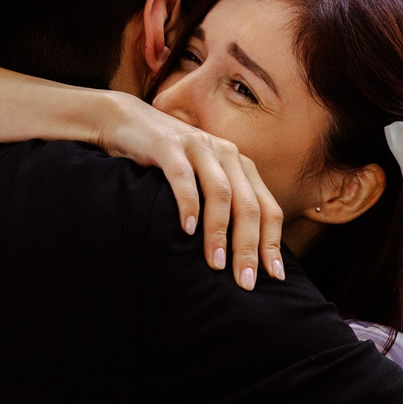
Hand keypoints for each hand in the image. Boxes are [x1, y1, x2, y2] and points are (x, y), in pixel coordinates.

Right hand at [92, 94, 284, 287]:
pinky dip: (188, 204)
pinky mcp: (169, 146)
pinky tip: (187, 230)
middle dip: (248, 247)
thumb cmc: (169, 162)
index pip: (268, 209)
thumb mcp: (204, 181)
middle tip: (245, 281)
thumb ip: (223, 207)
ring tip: (215, 264)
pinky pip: (183, 177)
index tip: (274, 276)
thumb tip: (240, 255)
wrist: (128, 122)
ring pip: (220, 193)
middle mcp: (227, 155)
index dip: (272, 243)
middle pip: (248, 206)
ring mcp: (200, 147)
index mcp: (241, 167)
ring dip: (219, 232)